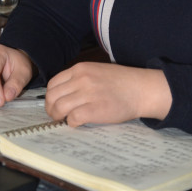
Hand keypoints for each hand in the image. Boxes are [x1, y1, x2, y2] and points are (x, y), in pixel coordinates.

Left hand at [45, 62, 171, 126]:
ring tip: (67, 120)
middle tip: (58, 116)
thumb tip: (64, 94)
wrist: (140, 89)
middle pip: (52, 97)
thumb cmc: (121, 81)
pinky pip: (72, 119)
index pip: (53, 84)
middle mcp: (81, 79)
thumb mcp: (96, 70)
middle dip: (51, 109)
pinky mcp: (93, 110)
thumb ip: (79, 79)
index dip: (51, 97)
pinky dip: (72, 123)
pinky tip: (79, 122)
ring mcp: (87, 94)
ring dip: (59, 117)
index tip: (56, 104)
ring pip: (58, 108)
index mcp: (80, 68)